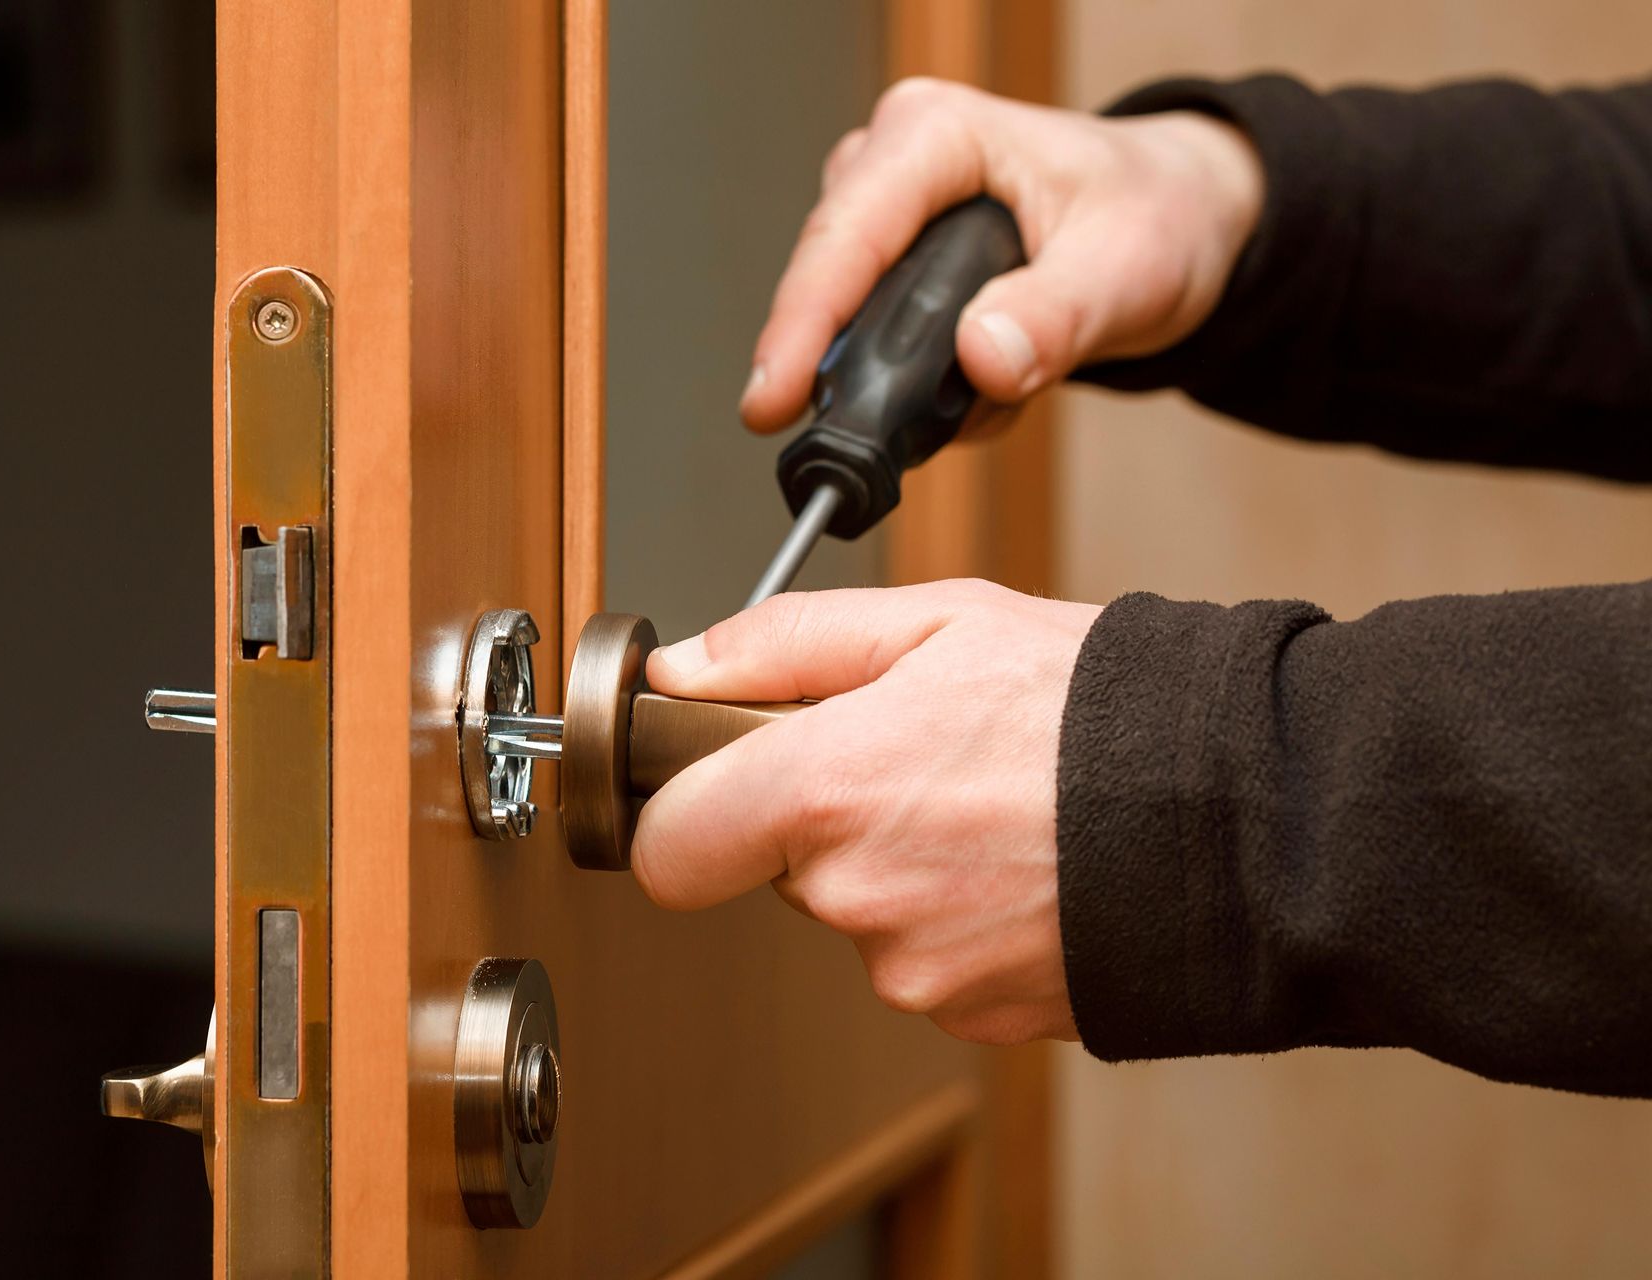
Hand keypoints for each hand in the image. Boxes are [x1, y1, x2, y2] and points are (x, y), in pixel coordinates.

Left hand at [631, 580, 1101, 1044]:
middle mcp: (857, 897)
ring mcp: (917, 970)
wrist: (1247, 813)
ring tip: (993, 808)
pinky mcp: (976, 1015)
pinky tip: (1023, 865)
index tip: (713, 788)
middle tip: (919, 761)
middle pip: (779, 871)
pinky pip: (928, 962)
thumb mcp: (938, 620)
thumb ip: (784, 644)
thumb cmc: (1100, 706)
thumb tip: (682, 673)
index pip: (670, 851)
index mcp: (825, 790)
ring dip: (901, 869)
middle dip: (826, 819)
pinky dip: (959, 919)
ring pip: (860, 916)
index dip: (682, 816)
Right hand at [741, 77, 1263, 432]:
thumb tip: (980, 357)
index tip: (774, 402)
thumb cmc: (1157, 216)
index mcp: (936, 136)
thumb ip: (1056, 316)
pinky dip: (930, 393)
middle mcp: (893, 165)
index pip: (844, 237)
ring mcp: (885, 218)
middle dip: (858, 377)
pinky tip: (990, 389)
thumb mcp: (1128, 269)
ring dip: (911, 391)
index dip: (800, 326)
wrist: (1179, 222)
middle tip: (891, 448)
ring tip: (996, 398)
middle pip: (828, 286)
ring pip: (849, 330)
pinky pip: (874, 349)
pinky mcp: (890, 267)